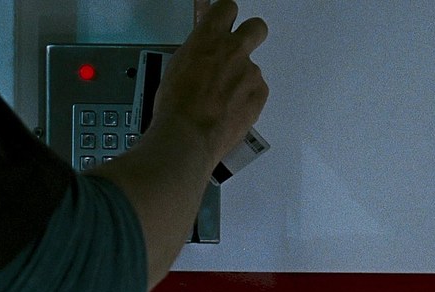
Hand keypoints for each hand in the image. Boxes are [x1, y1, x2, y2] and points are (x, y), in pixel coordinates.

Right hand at [151, 0, 268, 168]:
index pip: (226, 9)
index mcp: (208, 39)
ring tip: (219, 102)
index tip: (222, 25)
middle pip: (256, 28)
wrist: (188, 136)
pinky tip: (228, 112)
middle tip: (236, 54)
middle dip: (249, 36)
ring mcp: (250, 72)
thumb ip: (196, 54)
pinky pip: (256, 91)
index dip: (224, 17)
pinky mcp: (259, 94)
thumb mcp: (175, 69)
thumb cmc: (175, 107)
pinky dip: (246, 100)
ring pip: (251, 69)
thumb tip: (201, 55)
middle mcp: (233, 49)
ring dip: (240, 81)